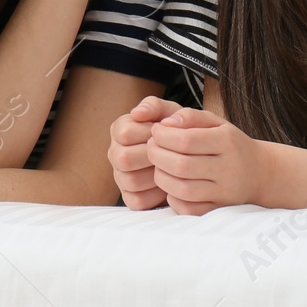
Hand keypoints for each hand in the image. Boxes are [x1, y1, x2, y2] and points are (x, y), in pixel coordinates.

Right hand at [109, 95, 183, 209]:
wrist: (191, 155)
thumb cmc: (176, 130)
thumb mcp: (169, 112)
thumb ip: (154, 105)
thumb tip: (137, 112)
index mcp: (120, 130)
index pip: (125, 133)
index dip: (149, 135)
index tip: (166, 134)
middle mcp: (115, 153)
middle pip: (123, 158)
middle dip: (151, 156)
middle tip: (171, 154)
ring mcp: (120, 176)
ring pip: (130, 181)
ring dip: (155, 176)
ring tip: (171, 168)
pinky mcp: (130, 197)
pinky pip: (138, 201)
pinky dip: (156, 195)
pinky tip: (169, 184)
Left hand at [146, 107, 264, 215]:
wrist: (259, 172)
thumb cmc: (229, 143)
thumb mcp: (215, 121)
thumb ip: (189, 116)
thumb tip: (165, 123)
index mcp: (227, 142)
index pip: (186, 140)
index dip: (163, 136)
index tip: (155, 131)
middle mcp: (229, 169)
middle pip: (181, 166)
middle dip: (157, 155)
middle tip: (151, 147)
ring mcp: (225, 193)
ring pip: (183, 190)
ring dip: (161, 177)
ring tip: (158, 165)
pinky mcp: (219, 209)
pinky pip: (189, 209)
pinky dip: (173, 198)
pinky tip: (170, 185)